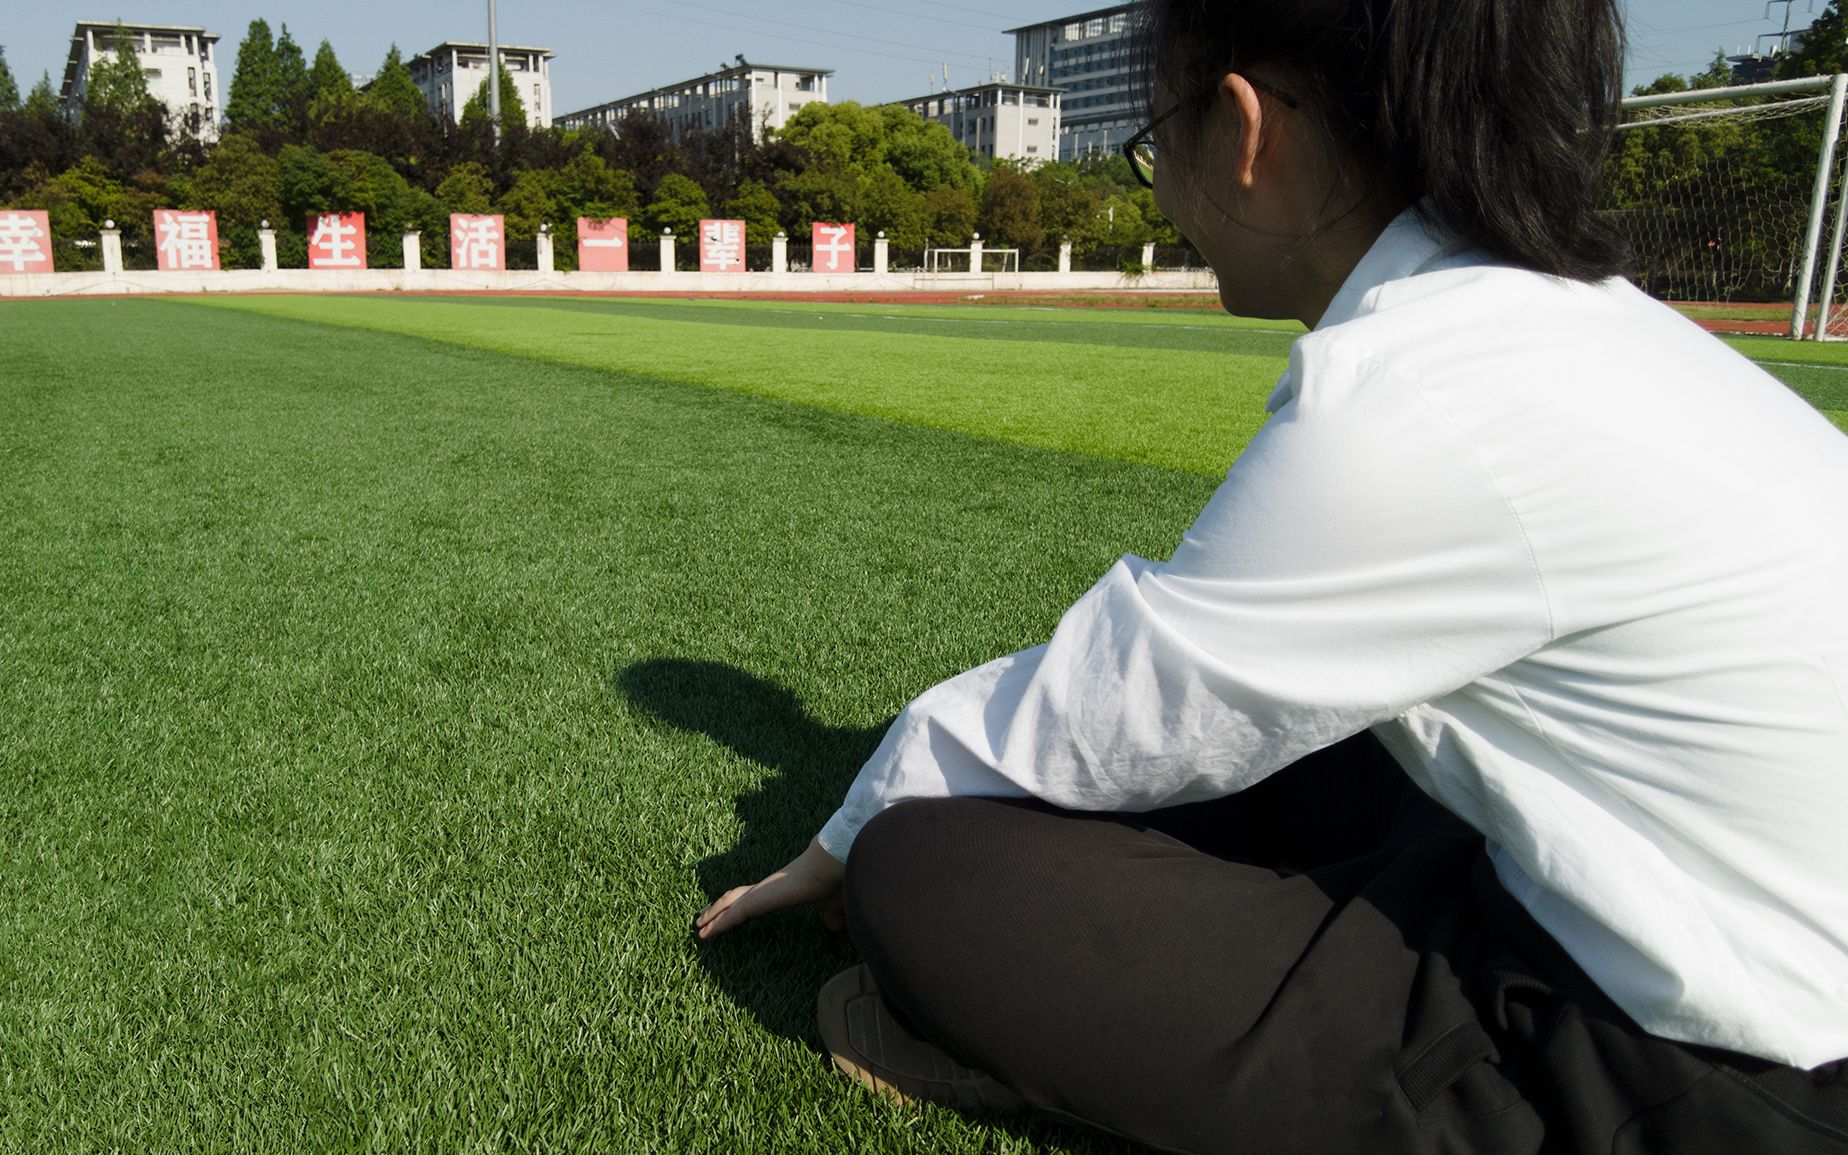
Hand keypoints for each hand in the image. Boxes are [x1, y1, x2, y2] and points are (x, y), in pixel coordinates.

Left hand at [695, 837, 846, 940]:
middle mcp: (765, 888)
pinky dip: (716, 924)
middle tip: (703, 916)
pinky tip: (705, 933)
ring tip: (698, 926)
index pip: (753, 896)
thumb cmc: (830, 883)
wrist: (828, 868)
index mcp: (779, 889)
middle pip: (733, 898)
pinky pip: (730, 916)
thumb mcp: (831, 906)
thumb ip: (830, 917)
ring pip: (727, 905)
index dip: (739, 903)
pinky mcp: (756, 901)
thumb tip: (835, 926)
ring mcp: (759, 893)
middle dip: (717, 908)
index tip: (730, 910)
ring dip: (711, 915)